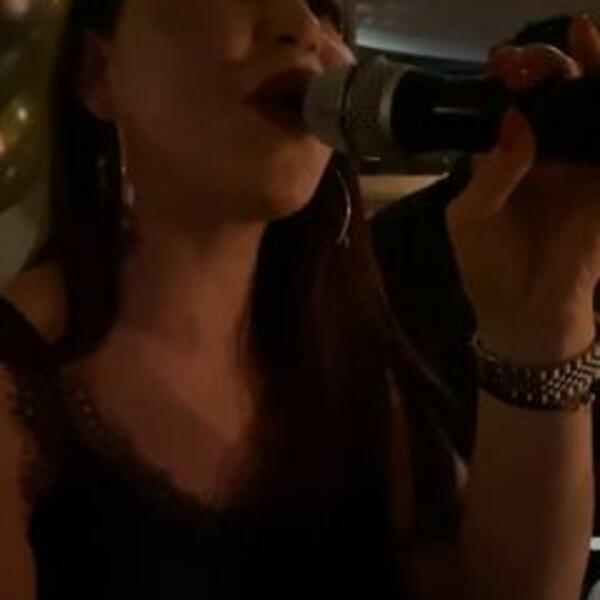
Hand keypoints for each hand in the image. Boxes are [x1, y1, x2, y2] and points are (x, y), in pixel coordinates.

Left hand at [446, 15, 599, 363]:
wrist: (522, 310)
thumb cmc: (487, 265)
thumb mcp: (472, 217)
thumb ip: (493, 170)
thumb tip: (513, 118)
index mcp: (509, 158)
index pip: (513, 106)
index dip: (510, 81)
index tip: (500, 63)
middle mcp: (549, 154)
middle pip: (557, 95)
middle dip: (550, 66)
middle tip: (535, 56)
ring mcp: (584, 166)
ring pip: (594, 107)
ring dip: (592, 69)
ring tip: (582, 36)